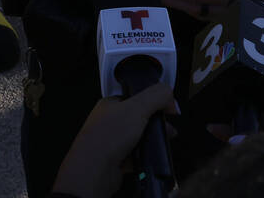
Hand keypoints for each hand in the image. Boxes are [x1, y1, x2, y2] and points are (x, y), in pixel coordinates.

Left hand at [51, 83, 177, 197]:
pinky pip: (136, 155)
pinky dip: (145, 156)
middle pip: (141, 118)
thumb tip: (169, 92)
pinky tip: (148, 156)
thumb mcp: (136, 108)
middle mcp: (110, 121)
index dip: (156, 101)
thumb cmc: (105, 138)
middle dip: (158, 124)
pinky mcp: (116, 159)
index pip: (138, 96)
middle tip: (167, 129)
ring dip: (153, 141)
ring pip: (140, 138)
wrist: (94, 171)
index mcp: (111, 104)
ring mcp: (112, 141)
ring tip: (161, 144)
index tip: (168, 109)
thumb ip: (156, 95)